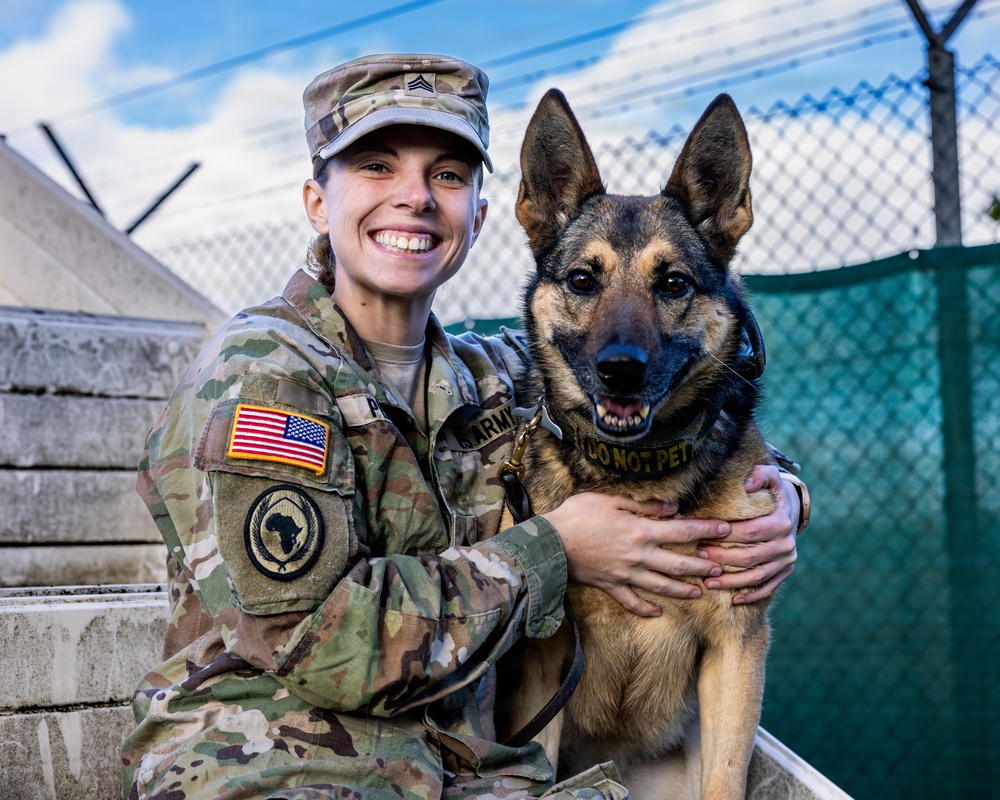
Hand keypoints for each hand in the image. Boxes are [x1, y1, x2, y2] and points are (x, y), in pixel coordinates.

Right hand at [543, 492, 731, 616]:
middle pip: (679, 564)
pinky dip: (645, 609)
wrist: (550, 544)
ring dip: (683, 590)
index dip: (707, 531)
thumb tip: (673, 507)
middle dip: (702, 567)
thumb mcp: (610, 500)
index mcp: (641, 532)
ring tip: (700, 593)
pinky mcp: (611, 586)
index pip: (683, 532)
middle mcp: (639, 556)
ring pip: (661, 586)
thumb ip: (644, 505)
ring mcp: (626, 574)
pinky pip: (632, 602)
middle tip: (721, 569)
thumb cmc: (577, 515)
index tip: (726, 530)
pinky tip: (657, 613)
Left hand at [698, 464, 798, 604]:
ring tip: (707, 583)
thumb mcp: (770, 477)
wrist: (792, 509)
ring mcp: (786, 560)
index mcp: (781, 521)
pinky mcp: (785, 572)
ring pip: (757, 576)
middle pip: (750, 556)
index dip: (725, 536)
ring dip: (731, 582)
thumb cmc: (771, 493)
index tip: (702, 538)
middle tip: (699, 558)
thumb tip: (747, 483)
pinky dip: (751, 596)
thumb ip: (761, 475)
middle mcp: (786, 544)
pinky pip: (768, 587)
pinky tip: (732, 599)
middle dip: (722, 559)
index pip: (750, 532)